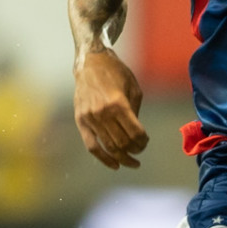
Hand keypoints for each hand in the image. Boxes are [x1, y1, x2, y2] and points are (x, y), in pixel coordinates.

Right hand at [73, 48, 147, 168]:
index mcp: (118, 103)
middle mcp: (102, 113)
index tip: (146, 142)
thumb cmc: (116, 73)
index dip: (143, 141)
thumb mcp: (133, 88)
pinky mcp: (81, 120)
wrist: (90, 63)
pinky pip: (91, 145)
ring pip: (108, 147)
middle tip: (140, 151)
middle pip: (122, 143)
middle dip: (134, 151)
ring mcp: (90, 118)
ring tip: (131, 162)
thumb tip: (137, 135)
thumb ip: (135, 113)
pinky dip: (103, 158)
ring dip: (122, 158)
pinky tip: (114, 164)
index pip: (135, 133)